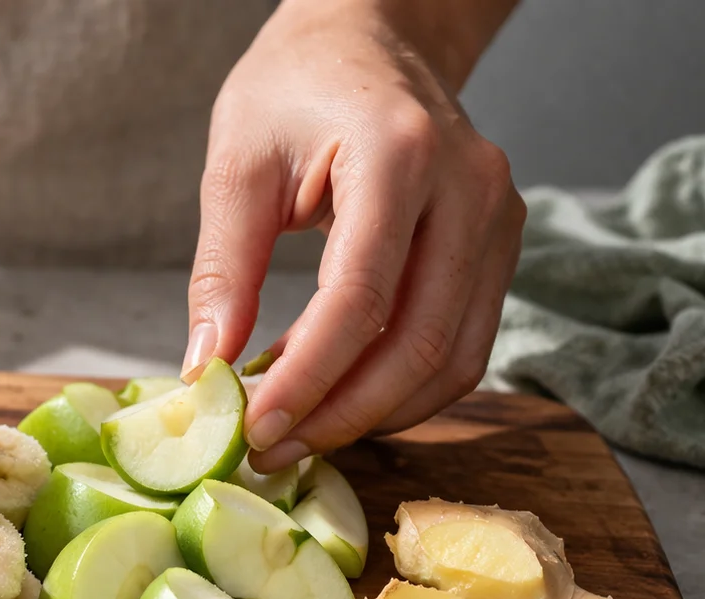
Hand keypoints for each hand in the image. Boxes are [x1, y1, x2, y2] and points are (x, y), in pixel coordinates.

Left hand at [182, 0, 523, 472]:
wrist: (367, 37)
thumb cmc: (294, 87)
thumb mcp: (237, 164)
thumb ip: (224, 270)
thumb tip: (206, 371)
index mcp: (400, 156)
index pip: (360, 300)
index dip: (307, 379)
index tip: (253, 429)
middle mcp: (469, 190)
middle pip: (419, 344)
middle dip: (341, 414)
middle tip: (272, 451)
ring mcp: (497, 219)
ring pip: (453, 359)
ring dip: (375, 413)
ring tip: (299, 432)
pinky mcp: (498, 245)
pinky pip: (462, 344)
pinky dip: (402, 387)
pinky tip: (336, 393)